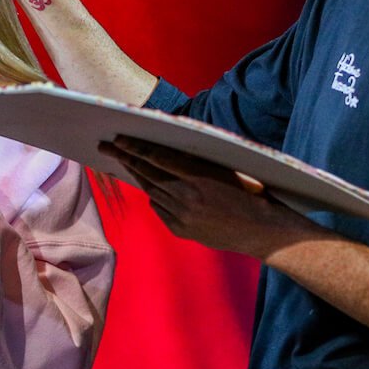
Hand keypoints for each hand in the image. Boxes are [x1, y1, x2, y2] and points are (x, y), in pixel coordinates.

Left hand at [98, 137, 304, 258]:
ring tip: (125, 162)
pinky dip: (157, 197)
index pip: (157, 157)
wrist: (262, 230)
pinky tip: (156, 190)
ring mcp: (181, 215)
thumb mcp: (223, 168)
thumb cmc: (248, 193)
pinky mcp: (180, 229)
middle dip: (124, 158)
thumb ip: (194, 162)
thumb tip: (164, 152)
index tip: (118, 138)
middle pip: (147, 173)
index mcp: (198, 175)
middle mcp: (186, 195)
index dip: (135, 147)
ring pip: (151, 191)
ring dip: (139, 176)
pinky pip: (160, 209)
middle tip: (106, 146)